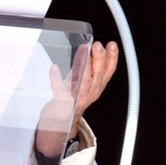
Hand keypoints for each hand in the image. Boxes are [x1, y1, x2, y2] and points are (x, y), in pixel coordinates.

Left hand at [35, 41, 118, 156]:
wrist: (65, 119)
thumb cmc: (76, 97)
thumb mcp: (90, 82)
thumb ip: (93, 67)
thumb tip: (92, 47)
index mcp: (98, 85)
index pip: (109, 71)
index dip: (112, 58)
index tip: (111, 45)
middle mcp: (91, 91)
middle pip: (98, 75)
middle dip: (99, 59)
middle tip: (97, 46)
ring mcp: (78, 97)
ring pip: (84, 83)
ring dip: (84, 67)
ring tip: (83, 53)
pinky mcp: (63, 102)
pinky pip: (60, 91)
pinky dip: (56, 79)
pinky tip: (54, 69)